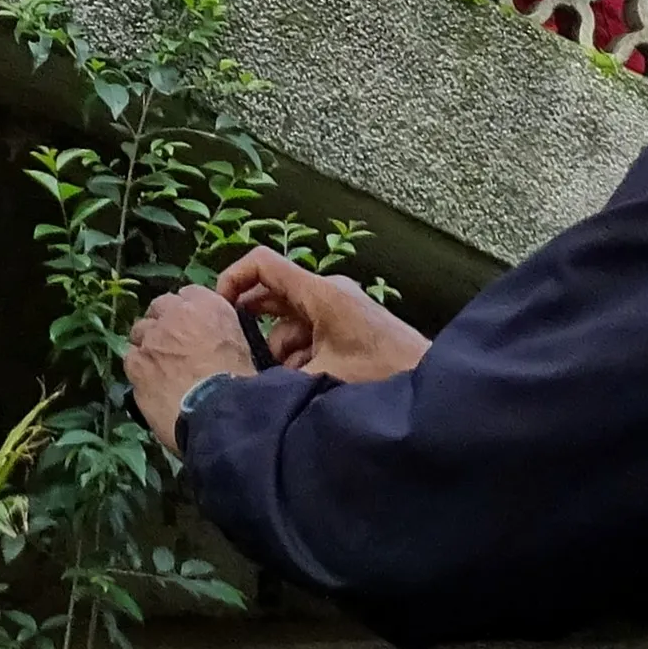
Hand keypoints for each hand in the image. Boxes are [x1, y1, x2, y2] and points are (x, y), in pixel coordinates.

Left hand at [126, 283, 252, 454]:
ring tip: (159, 366)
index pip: (189, 294)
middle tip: (172, 345)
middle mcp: (175, 315)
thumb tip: (214, 340)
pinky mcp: (135, 364)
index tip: (191, 327)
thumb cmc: (240, 383)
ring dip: (148, 344)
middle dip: (164, 323)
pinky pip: (130, 359)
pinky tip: (149, 383)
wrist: (218, 411)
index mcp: (207, 306)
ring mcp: (151, 338)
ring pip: (140, 332)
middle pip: (160, 308)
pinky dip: (138, 368)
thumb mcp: (242, 346)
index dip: (188, 313)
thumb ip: (222, 332)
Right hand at [220, 246, 431, 384]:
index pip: (262, 264)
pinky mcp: (349, 326)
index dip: (232, 280)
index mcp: (319, 292)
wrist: (430, 383)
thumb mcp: (322, 377)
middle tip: (243, 358)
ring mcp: (339, 308)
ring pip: (291, 322)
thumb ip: (279, 377)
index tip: (216, 311)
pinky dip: (303, 354)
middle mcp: (327, 292)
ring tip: (294, 382)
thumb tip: (243, 384)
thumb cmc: (382, 374)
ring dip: (284, 351)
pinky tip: (311, 382)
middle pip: (274, 296)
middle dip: (257, 329)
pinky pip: (311, 332)